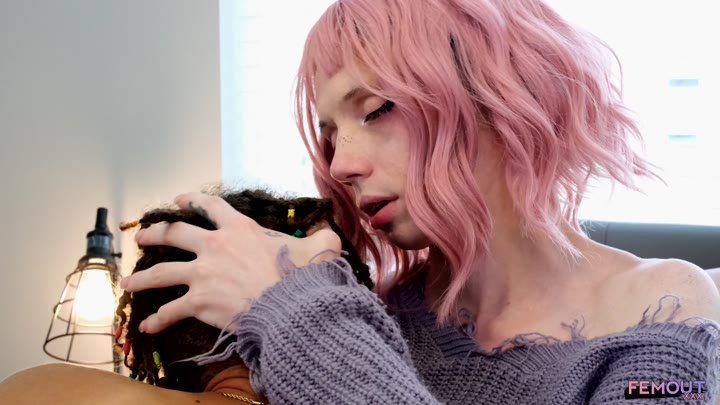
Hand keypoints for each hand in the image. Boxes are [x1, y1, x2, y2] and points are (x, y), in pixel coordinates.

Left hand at [119, 192, 341, 333]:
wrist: (290, 308)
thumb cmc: (303, 277)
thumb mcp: (319, 247)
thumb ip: (320, 236)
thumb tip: (329, 231)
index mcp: (239, 228)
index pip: (209, 206)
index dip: (193, 200)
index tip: (181, 200)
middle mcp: (214, 246)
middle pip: (174, 233)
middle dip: (154, 233)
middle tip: (142, 237)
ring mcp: (203, 275)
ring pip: (162, 272)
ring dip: (142, 279)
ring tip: (128, 284)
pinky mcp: (199, 302)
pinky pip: (171, 311)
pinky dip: (158, 320)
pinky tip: (147, 327)